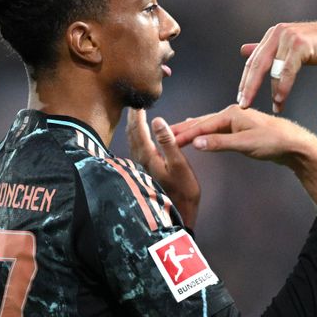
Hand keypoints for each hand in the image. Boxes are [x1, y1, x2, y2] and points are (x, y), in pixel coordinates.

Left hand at [126, 109, 199, 227]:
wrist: (178, 214)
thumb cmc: (183, 190)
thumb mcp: (180, 164)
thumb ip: (168, 142)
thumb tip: (157, 121)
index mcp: (148, 157)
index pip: (139, 130)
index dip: (138, 116)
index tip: (138, 102)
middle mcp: (140, 161)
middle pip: (132, 135)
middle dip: (133, 119)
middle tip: (134, 105)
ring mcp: (141, 168)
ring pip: (132, 143)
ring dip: (133, 128)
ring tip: (136, 117)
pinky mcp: (145, 173)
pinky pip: (136, 149)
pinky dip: (136, 138)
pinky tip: (141, 139)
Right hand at [171, 105, 316, 201]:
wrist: (294, 145)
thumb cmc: (274, 142)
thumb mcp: (245, 144)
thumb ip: (219, 143)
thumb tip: (196, 143)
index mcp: (231, 113)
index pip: (201, 125)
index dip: (183, 134)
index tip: (167, 140)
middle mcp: (232, 113)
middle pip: (202, 122)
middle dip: (182, 129)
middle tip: (162, 134)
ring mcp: (237, 120)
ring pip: (208, 125)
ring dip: (192, 130)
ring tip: (175, 134)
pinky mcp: (241, 129)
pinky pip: (216, 130)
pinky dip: (204, 132)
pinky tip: (199, 134)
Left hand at [238, 21, 316, 113]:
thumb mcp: (291, 48)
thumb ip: (268, 51)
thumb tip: (242, 50)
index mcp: (273, 34)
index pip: (254, 60)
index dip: (245, 81)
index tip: (241, 99)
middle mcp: (278, 32)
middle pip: (257, 64)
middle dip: (249, 87)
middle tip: (243, 105)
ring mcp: (289, 36)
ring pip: (271, 69)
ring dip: (270, 91)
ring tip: (273, 108)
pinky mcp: (300, 44)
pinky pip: (286, 70)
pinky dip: (282, 87)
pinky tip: (280, 100)